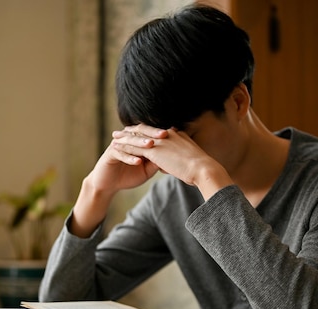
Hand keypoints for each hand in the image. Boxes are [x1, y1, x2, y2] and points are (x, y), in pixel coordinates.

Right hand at [89, 124, 167, 194]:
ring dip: (140, 143)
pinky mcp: (110, 154)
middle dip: (152, 133)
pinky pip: (121, 154)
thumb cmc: (129, 175)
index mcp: (136, 140)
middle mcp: (127, 139)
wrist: (109, 184)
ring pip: (130, 142)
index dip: (160, 134)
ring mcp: (118, 145)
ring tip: (150, 145)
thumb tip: (171, 157)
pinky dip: (129, 158)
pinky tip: (137, 161)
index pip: (150, 134)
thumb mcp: (147, 170)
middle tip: (164, 134)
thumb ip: (156, 162)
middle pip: (140, 132)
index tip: (174, 134)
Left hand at [112, 125, 232, 199]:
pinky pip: (134, 146)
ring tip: (115, 137)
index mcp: (177, 135)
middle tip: (122, 130)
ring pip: (138, 136)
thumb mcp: (190, 161)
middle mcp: (167, 134)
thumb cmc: (200, 170)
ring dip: (125, 136)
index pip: (157, 132)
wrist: (203, 170)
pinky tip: (116, 148)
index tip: (138, 133)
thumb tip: (170, 167)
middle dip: (133, 130)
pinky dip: (125, 146)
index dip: (146, 132)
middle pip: (145, 130)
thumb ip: (179, 160)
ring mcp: (160, 141)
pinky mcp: (154, 150)